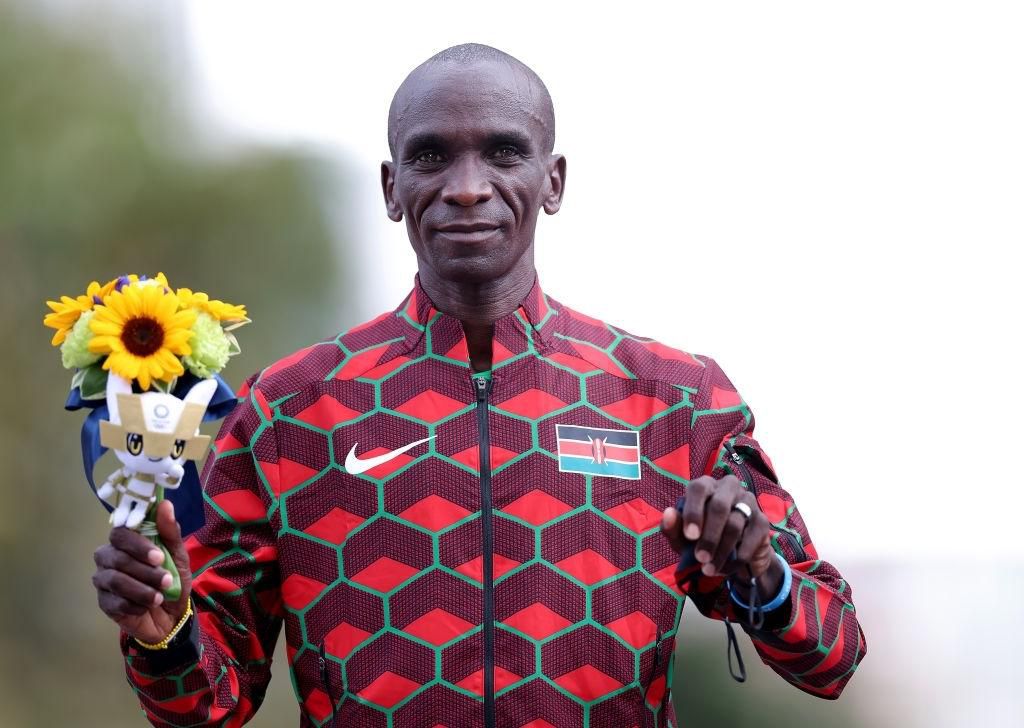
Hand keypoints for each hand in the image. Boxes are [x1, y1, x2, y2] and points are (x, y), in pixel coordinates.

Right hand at [92, 500, 192, 643]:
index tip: (158, 557)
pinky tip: (148, 607)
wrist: (172, 615)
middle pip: (116, 557)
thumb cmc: (172, 579)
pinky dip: (135, 605)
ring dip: (141, 589)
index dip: (137, 544)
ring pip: (114, 580)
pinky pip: (114, 601)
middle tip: (166, 580)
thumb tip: (165, 504)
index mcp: (126, 542)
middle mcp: (109, 558)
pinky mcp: (104, 603)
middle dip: (144, 570)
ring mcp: (104, 581)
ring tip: (160, 596)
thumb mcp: (178, 555)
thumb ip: (170, 531)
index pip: (120, 533)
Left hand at [661, 475, 774, 583]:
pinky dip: (738, 557)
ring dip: (721, 551)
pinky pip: (752, 538)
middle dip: (709, 536)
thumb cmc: (700, 539)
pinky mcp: (762, 520)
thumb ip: (672, 527)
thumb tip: (668, 514)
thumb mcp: (682, 538)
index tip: (690, 536)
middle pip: (720, 507)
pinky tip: (727, 568)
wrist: (732, 556)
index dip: (694, 511)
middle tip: (701, 558)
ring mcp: (748, 501)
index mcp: (705, 485)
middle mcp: (728, 487)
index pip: (699, 489)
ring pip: (735, 525)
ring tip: (710, 569)